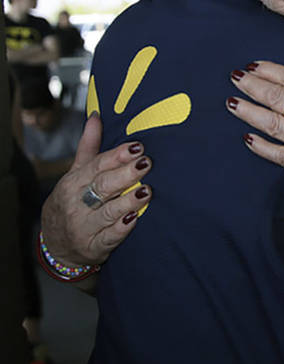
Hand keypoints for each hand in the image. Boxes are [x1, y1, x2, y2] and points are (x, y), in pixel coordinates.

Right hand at [39, 114, 152, 266]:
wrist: (56, 246)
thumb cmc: (72, 202)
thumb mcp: (76, 174)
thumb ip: (89, 147)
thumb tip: (96, 116)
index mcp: (74, 182)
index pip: (97, 165)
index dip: (118, 155)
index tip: (138, 146)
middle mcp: (77, 203)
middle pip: (103, 185)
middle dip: (126, 174)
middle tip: (146, 163)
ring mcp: (84, 226)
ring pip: (108, 211)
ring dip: (128, 201)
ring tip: (146, 191)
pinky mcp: (93, 246)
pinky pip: (109, 237)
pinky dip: (121, 229)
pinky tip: (134, 219)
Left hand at [226, 55, 283, 191]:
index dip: (270, 70)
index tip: (255, 64)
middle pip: (274, 97)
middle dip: (252, 85)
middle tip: (236, 77)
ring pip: (270, 124)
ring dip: (248, 112)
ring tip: (232, 102)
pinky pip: (278, 155)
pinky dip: (261, 147)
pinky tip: (248, 138)